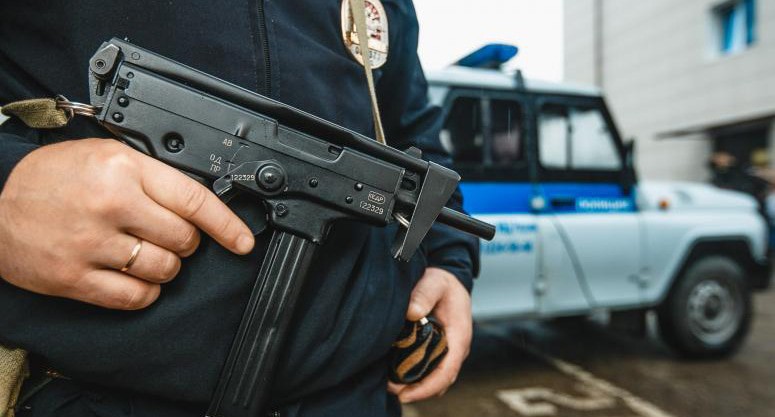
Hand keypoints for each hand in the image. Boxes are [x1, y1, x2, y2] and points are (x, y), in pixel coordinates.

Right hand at [0, 139, 254, 309]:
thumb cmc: (53, 178)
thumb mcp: (106, 156)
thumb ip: (152, 176)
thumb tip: (200, 203)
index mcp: (123, 168)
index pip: (193, 199)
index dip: (226, 225)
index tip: (243, 241)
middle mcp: (111, 204)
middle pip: (183, 239)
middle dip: (184, 240)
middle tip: (165, 233)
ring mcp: (91, 244)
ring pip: (164, 269)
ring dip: (166, 266)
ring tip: (144, 252)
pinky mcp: (74, 278)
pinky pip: (135, 297)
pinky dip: (145, 291)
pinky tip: (134, 275)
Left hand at [388, 267, 471, 402]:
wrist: (450, 282)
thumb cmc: (443, 283)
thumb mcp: (435, 282)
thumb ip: (424, 294)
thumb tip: (411, 313)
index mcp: (459, 337)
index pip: (446, 371)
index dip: (426, 387)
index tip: (404, 394)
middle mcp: (456, 349)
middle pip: (440, 381)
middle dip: (417, 390)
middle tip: (389, 388)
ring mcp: (449, 351)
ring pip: (435, 378)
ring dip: (415, 385)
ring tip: (389, 384)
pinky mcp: (439, 350)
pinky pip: (430, 369)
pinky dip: (415, 375)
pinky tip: (395, 373)